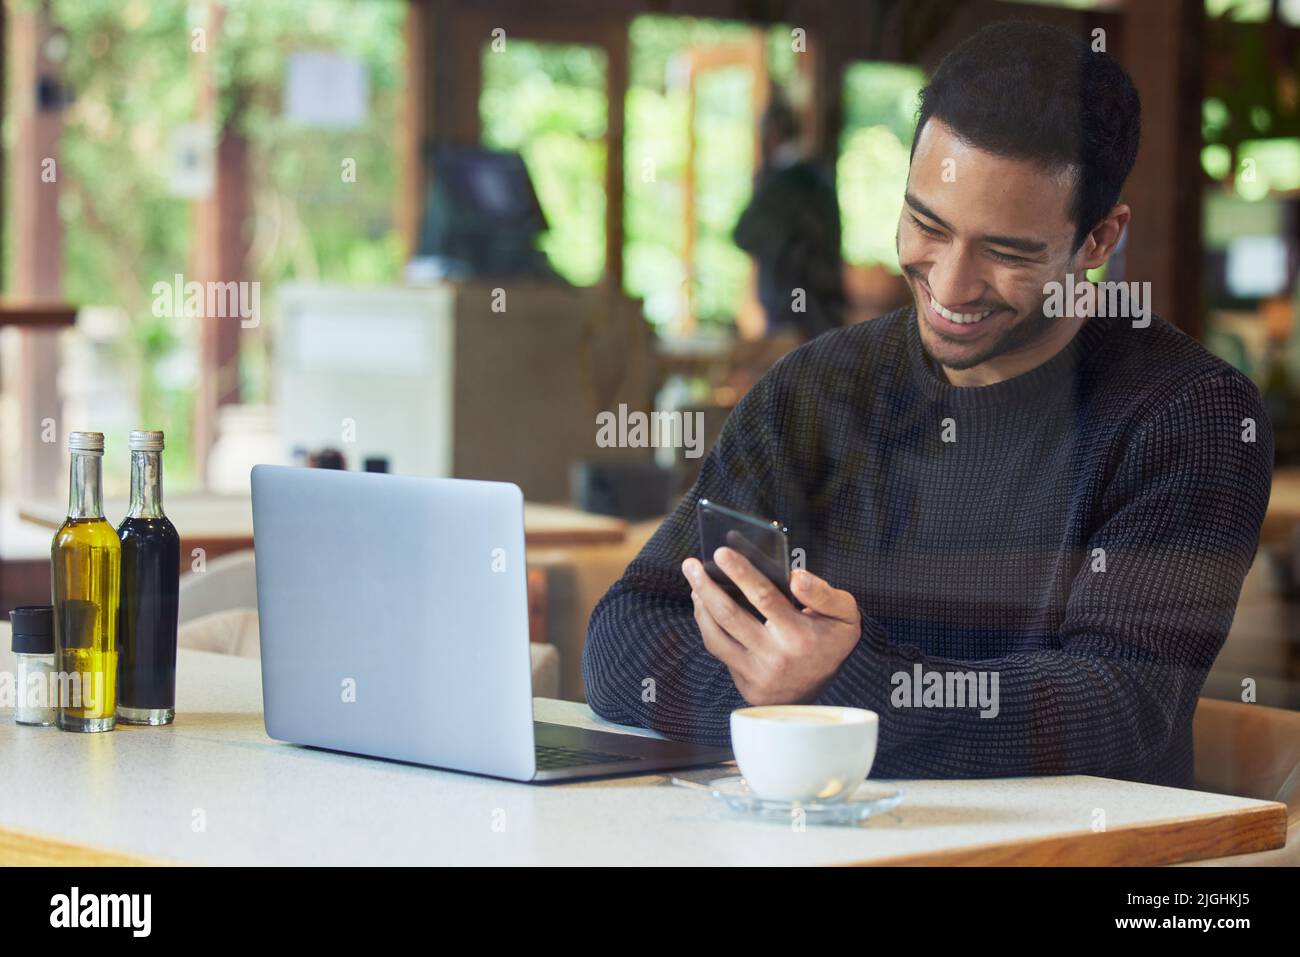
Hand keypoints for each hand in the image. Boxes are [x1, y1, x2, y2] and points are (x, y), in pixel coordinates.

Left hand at [682, 548, 861, 705]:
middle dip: (706, 586)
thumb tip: (797, 576)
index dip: (741, 573)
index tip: (721, 552)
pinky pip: (718, 650)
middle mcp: (774, 655)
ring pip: (716, 636)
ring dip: (700, 606)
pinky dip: (706, 626)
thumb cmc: (831, 643)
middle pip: (730, 616)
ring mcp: (756, 672)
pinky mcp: (744, 683)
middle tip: (690, 564)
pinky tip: (703, 607)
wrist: (825, 693)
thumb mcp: (845, 616)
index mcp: (798, 634)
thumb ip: (824, 593)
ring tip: (694, 583)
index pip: (764, 597)